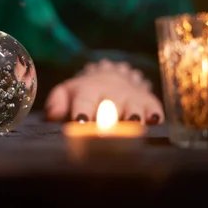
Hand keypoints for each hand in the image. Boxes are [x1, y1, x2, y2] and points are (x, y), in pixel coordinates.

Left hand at [44, 60, 163, 123]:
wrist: (112, 76)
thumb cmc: (84, 93)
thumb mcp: (66, 92)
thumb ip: (56, 103)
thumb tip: (52, 115)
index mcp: (89, 90)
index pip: (85, 101)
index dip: (83, 111)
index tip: (80, 121)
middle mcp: (112, 92)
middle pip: (111, 105)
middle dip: (108, 117)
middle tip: (105, 130)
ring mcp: (132, 97)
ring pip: (134, 107)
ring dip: (133, 115)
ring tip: (132, 124)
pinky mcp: (149, 103)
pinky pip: (154, 109)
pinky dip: (155, 115)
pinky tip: (155, 121)